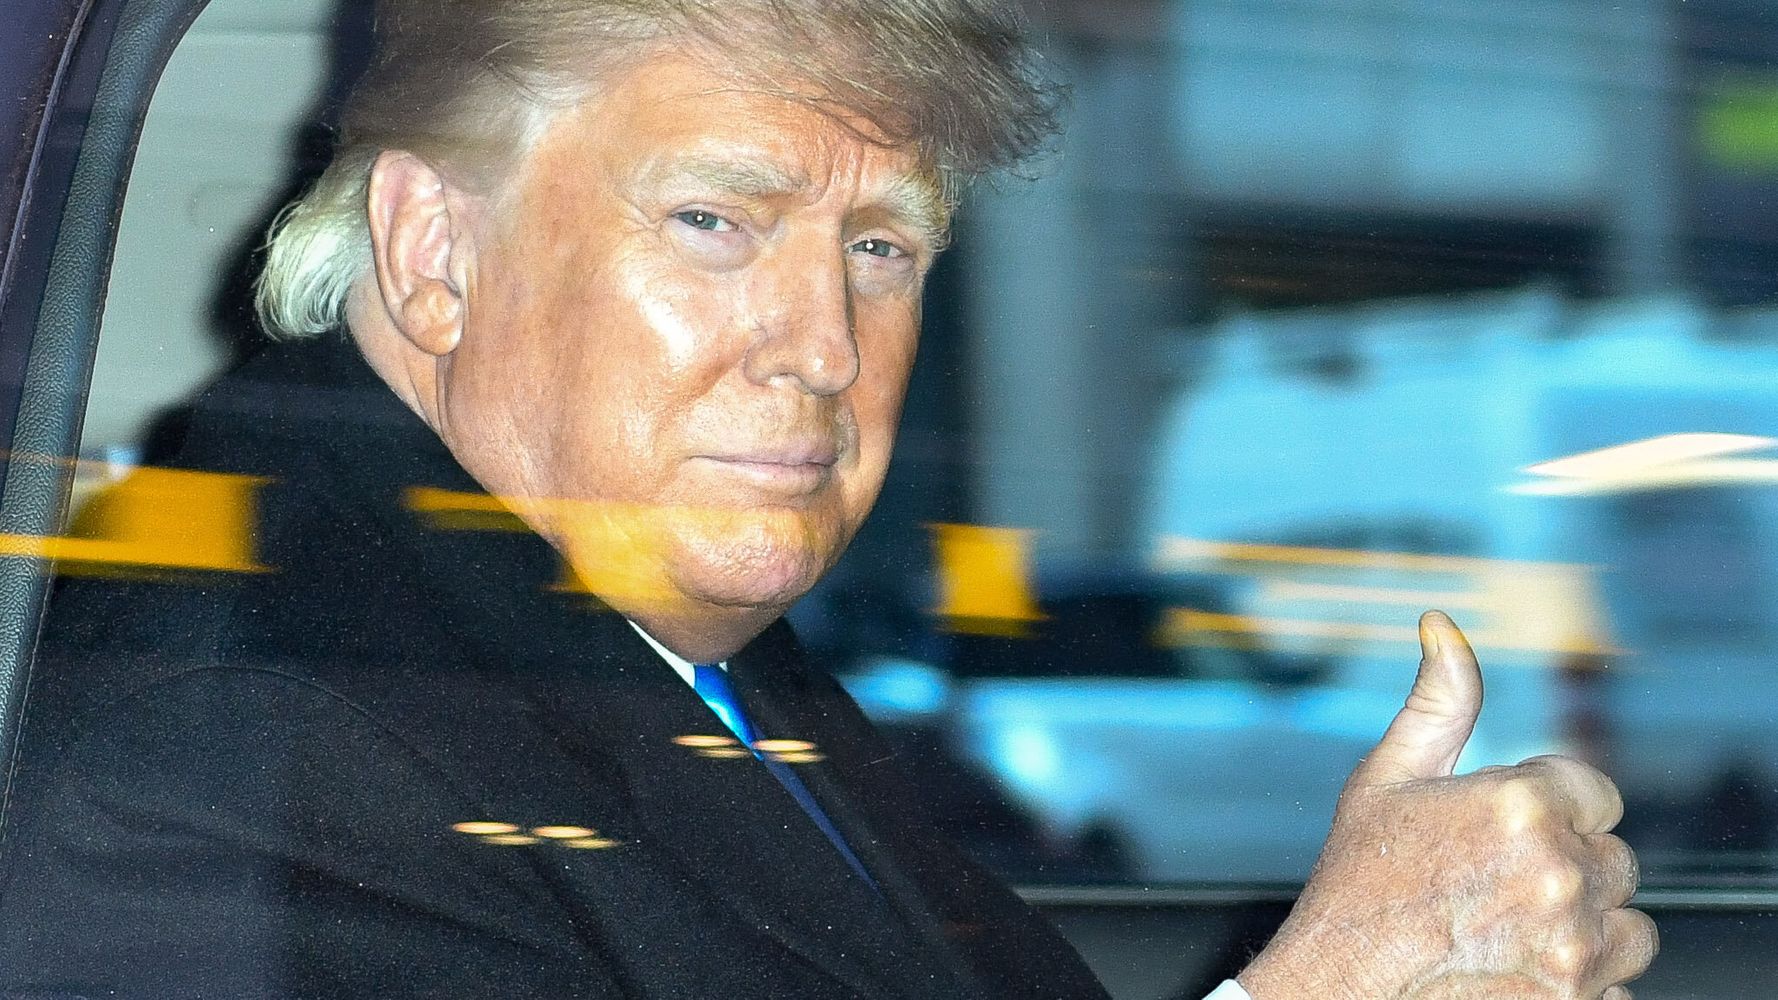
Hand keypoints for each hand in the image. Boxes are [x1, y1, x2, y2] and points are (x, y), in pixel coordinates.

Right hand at [1237, 611, 1655, 998]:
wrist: (1338, 992)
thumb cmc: (1355, 889)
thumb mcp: (1385, 781)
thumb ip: (1437, 702)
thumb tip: (1442, 626)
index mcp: (1520, 804)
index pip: (1596, 793)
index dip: (1552, 812)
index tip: (1506, 837)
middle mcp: (1558, 873)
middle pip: (1613, 858)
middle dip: (1567, 869)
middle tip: (1495, 888)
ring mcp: (1574, 946)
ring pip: (1627, 925)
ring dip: (1584, 928)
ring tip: (1511, 932)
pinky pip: (1619, 984)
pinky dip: (1581, 983)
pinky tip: (1517, 971)